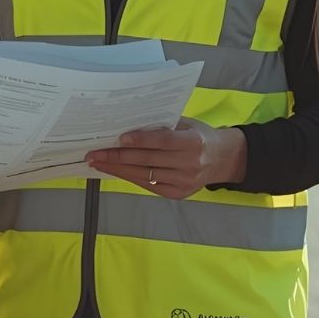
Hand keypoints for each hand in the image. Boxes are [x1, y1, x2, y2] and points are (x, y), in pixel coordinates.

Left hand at [85, 119, 245, 199]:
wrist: (223, 160)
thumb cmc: (200, 136)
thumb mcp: (187, 124)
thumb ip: (163, 125)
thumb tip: (130, 123)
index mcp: (193, 142)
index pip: (162, 141)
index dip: (140, 140)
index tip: (119, 138)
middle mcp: (189, 164)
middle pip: (148, 161)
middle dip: (118, 157)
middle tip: (95, 153)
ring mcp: (184, 182)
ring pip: (144, 175)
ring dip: (118, 169)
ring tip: (98, 163)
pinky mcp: (177, 194)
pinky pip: (148, 185)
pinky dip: (130, 177)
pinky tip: (115, 171)